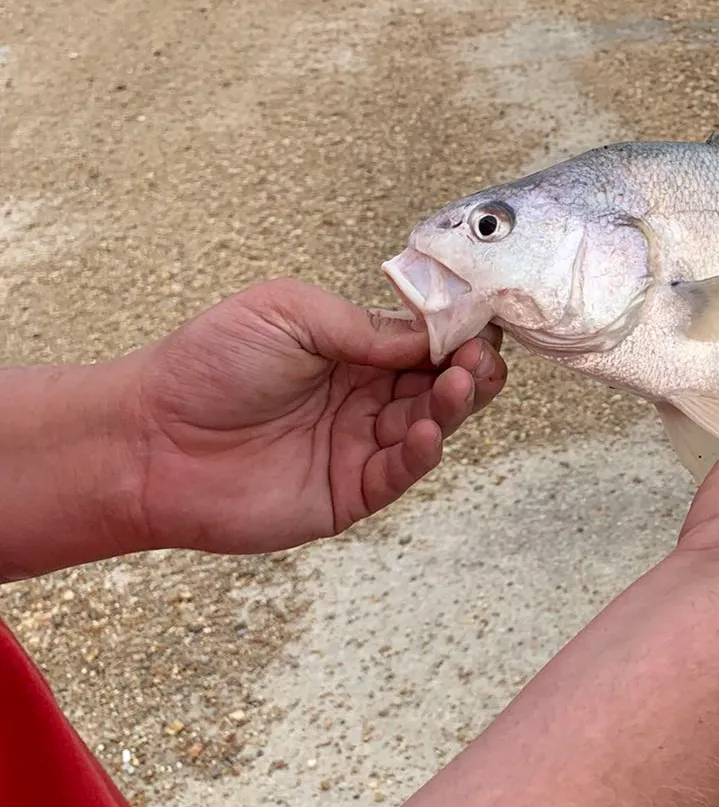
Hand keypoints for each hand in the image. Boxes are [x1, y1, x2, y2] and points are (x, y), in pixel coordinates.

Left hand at [124, 277, 507, 555]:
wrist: (148, 439)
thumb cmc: (205, 365)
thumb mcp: (288, 313)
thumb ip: (363, 324)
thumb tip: (430, 332)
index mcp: (352, 351)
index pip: (425, 341)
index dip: (457, 331)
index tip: (481, 320)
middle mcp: (364, 399)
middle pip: (440, 384)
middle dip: (470, 367)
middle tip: (481, 355)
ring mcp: (359, 446)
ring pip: (431, 424)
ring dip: (455, 403)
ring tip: (460, 383)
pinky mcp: (349, 493)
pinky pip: (401, 473)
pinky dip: (423, 451)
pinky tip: (428, 429)